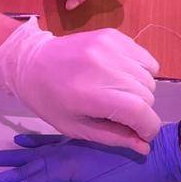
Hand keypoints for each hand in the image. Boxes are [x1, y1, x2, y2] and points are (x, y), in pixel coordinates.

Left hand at [0, 17, 160, 153]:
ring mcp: (110, 47)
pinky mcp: (113, 35)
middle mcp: (104, 67)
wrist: (31, 62)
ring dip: (141, 91)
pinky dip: (140, 71)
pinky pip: (145, 58)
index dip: (148, 128)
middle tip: (121, 113)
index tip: (142, 134)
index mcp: (91, 95)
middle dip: (141, 111)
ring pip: (149, 77)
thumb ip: (113, 137)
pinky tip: (121, 76)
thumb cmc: (50, 101)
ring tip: (120, 93)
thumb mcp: (76, 127)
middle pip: (147, 95)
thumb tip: (145, 146)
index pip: (140, 111)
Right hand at [0, 123, 180, 181]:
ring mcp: (67, 147)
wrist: (151, 154)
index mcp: (62, 171)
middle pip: (24, 170)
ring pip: (31, 156)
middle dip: (1, 179)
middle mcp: (60, 156)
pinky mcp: (76, 143)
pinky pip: (47, 142)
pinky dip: (31, 144)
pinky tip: (19, 143)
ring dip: (10, 161)